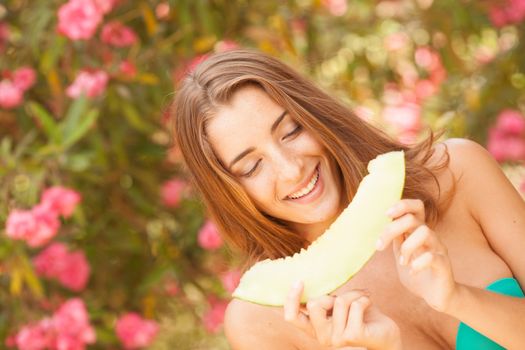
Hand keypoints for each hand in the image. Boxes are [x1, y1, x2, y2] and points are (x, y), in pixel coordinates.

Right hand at [284, 282, 401, 349]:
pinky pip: (355, 305)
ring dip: (355, 294)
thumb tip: (310, 284)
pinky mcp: (352, 336)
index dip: (291, 299)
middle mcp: (323, 337)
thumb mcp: (339, 307)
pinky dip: (365, 298)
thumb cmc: (362, 318)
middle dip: (332, 294)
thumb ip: (325, 301)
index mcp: (316, 329)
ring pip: (339, 301)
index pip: (292, 317)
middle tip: (347, 297)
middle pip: (314, 304)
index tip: (299, 282)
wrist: (387, 336)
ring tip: (363, 298)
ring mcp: (336, 339)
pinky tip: (369, 304)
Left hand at [376, 199, 456, 311]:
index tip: (385, 214)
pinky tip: (412, 271)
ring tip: (403, 262)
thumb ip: (394, 238)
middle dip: (391, 229)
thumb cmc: (416, 272)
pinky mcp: (444, 265)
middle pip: (413, 219)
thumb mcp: (400, 252)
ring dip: (407, 247)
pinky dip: (418, 264)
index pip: (416, 206)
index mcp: (418, 231)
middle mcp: (430, 236)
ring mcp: (439, 249)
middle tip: (380, 246)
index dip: (402, 205)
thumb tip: (378, 223)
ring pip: (425, 232)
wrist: (436, 296)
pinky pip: (432, 257)